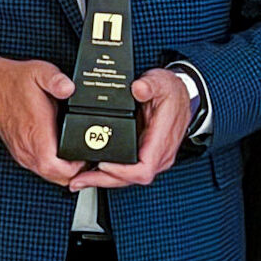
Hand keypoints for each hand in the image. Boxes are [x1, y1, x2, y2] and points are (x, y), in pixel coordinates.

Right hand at [0, 57, 82, 185]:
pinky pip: (42, 169)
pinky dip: (56, 167)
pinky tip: (64, 154)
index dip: (76, 167)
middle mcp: (28, 148)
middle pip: (56, 177)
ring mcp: (23, 153)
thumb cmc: (15, 83)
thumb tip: (70, 88)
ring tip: (79, 155)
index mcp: (35, 132)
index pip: (56, 167)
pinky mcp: (21, 154)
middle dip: (77, 172)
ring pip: (49, 175)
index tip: (87, 154)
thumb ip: (56, 80)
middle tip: (88, 155)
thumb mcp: (39, 72)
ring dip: (66, 171)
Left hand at [68, 68, 189, 189]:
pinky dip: (110, 173)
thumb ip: (149, 85)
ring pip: (128, 178)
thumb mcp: (160, 81)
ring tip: (79, 179)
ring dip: (103, 180)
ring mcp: (154, 157)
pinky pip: (128, 171)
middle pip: (131, 178)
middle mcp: (160, 154)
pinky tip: (92, 172)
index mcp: (162, 139)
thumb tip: (138, 88)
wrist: (181, 94)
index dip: (121, 172)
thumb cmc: (171, 90)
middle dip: (103, 180)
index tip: (102, 164)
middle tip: (78, 180)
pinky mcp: (147, 156)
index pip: (143, 169)